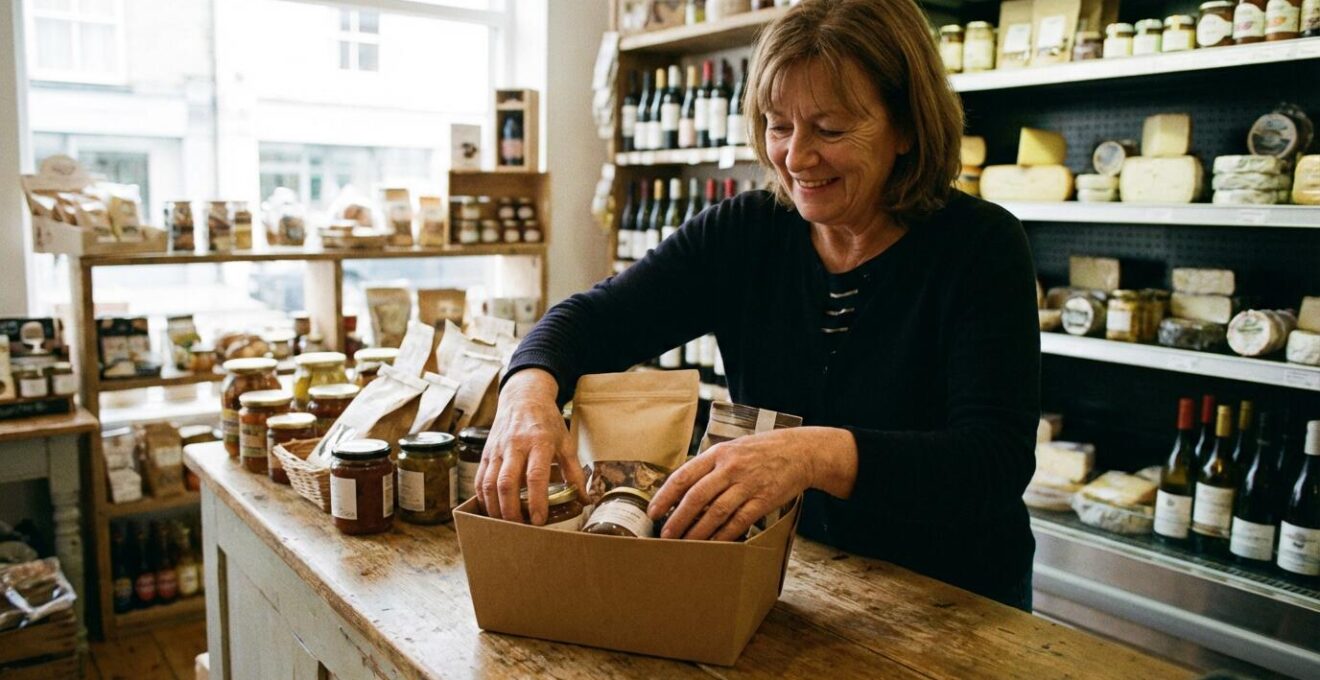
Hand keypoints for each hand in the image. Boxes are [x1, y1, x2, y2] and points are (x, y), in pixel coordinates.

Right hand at [474, 368, 587, 524]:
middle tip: (519, 528)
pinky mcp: (485, 453)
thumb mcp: (566, 443)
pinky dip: (483, 498)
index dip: (536, 501)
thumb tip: (584, 499)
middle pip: (507, 483)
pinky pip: (480, 479)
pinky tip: (492, 510)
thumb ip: (575, 472)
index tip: (539, 521)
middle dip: (511, 511)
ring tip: (505, 524)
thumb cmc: (547, 422)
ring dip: (494, 508)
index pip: (535, 476)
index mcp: (539, 442)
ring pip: (489, 483)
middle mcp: (515, 446)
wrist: (523, 397)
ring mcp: (497, 449)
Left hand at [646, 428, 817, 540]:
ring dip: (697, 531)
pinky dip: (724, 536)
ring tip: (684, 544)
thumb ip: (709, 466)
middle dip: (677, 519)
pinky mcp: (763, 500)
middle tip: (665, 536)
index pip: (684, 475)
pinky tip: (713, 545)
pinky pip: (739, 522)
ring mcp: (748, 484)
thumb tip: (682, 489)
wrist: (800, 452)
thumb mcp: (732, 448)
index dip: (665, 496)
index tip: (653, 512)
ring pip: (716, 513)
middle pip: (697, 497)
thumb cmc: (762, 451)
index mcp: (718, 453)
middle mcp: (731, 468)